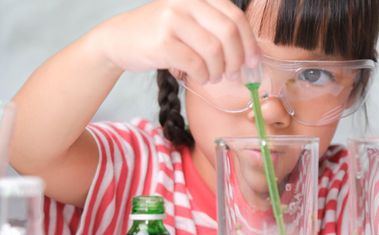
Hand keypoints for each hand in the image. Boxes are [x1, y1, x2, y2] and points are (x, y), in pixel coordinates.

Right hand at [91, 0, 259, 82]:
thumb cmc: (160, 35)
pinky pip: (196, 64)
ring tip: (213, 77)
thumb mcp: (189, 22)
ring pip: (214, 51)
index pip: (236, 17)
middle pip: (229, 33)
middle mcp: (186, 2)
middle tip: (233, 75)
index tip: (254, 62)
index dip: (249, 43)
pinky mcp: (162, 42)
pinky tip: (200, 77)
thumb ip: (216, 29)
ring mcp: (172, 19)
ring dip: (219, 71)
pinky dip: (203, 76)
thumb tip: (250, 54)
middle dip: (236, 60)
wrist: (118, 40)